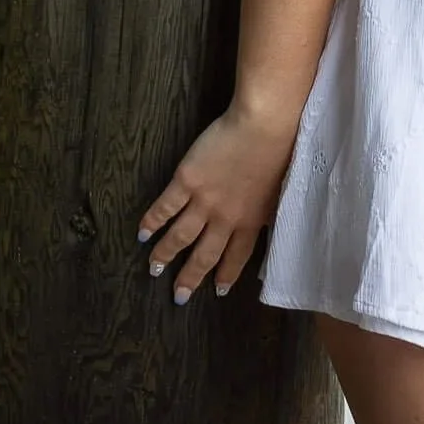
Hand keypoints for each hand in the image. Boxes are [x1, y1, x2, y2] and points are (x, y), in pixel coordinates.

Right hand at [136, 103, 296, 304]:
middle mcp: (226, 219)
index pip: (236, 256)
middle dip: (189, 278)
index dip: (226, 274)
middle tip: (178, 296)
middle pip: (204, 255)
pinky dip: (151, 222)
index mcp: (251, 221)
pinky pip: (165, 208)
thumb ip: (268, 211)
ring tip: (153, 268)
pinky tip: (142, 232)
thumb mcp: (280, 191)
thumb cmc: (280, 152)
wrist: (264, 127)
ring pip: (180, 237)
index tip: (217, 291)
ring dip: (164, 255)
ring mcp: (204, 201)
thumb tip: (264, 224)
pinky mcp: (186, 181)